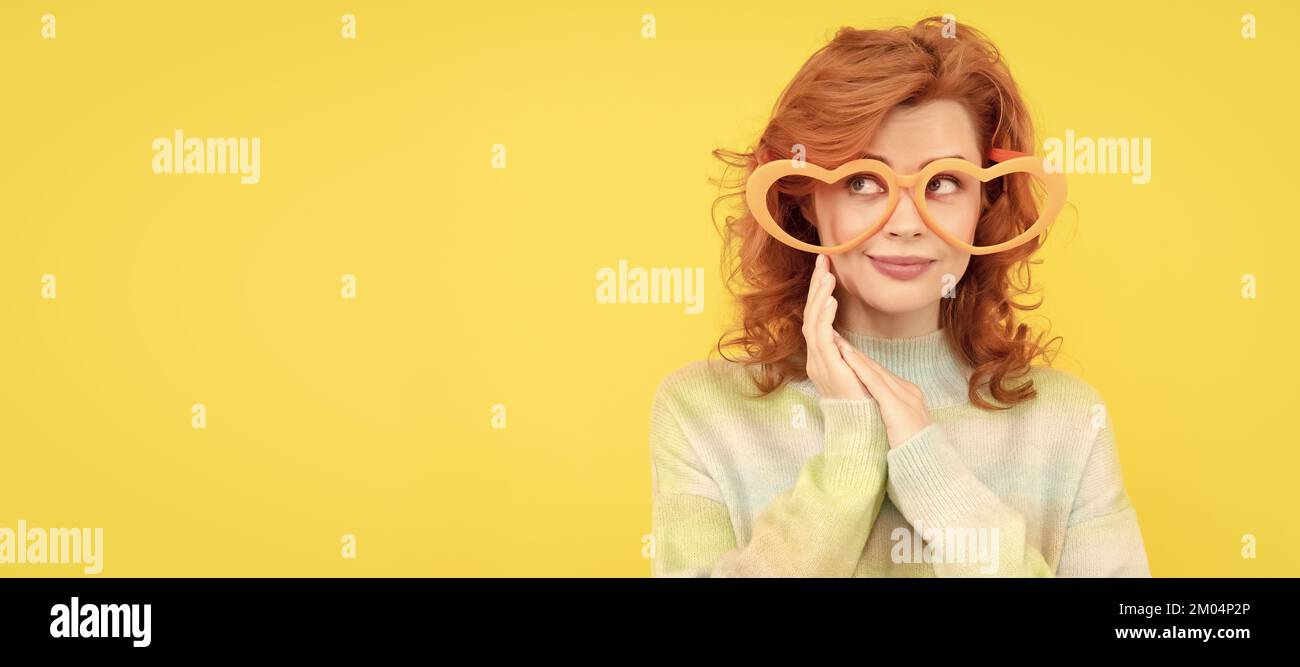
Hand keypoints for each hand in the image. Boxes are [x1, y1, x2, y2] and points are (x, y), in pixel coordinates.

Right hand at [802, 254, 867, 399]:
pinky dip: (824, 316)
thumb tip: (840, 339)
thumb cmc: (863, 402)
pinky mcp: (828, 366)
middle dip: (816, 286)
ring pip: (813, 321)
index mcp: (821, 357)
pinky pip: (821, 336)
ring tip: (827, 275)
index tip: (825, 270)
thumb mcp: (853, 371)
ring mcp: (819, 362)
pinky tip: (831, 299)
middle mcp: (816, 357)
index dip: (819, 293)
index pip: (816, 318)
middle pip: (810, 314)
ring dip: (820, 296)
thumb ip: (844, 354)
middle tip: (822, 259)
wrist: (864, 427)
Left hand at [832, 331, 931, 448]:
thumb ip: (889, 413)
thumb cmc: (912, 452)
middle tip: (835, 336)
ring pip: (875, 372)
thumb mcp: (900, 427)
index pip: (880, 375)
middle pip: (876, 369)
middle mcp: (908, 392)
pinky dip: (860, 369)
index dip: (860, 361)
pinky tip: (847, 357)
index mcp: (909, 396)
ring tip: (836, 341)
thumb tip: (875, 408)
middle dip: (854, 353)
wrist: (927, 465)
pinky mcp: (898, 408)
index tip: (844, 348)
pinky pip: (875, 384)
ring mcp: (905, 398)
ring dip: (854, 355)